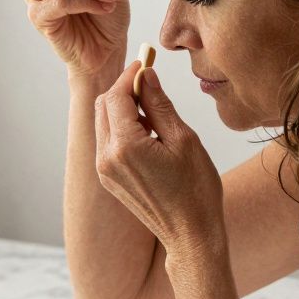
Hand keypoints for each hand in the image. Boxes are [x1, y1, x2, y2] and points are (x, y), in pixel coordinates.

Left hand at [94, 60, 224, 253]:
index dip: (130, 76)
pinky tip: (148, 132)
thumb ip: (159, 104)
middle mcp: (106, 159)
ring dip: (122, 108)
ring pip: (103, 123)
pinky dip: (121, 128)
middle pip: (103, 107)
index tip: (145, 62)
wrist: (190, 235)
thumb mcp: (184, 139)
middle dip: (123, 89)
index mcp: (125, 147)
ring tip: (153, 111)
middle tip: (148, 80)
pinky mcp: (108, 179)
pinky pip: (107, 142)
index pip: (116, 96)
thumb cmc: (196, 190)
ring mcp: (104, 171)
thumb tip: (146, 76)